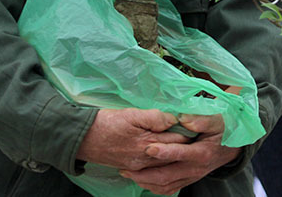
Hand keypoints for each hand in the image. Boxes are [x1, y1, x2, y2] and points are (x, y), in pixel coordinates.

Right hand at [76, 108, 193, 171]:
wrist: (83, 139)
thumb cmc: (106, 123)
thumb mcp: (131, 114)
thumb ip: (154, 117)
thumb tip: (173, 119)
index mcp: (147, 143)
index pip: (177, 138)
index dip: (188, 130)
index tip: (198, 125)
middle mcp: (145, 158)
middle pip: (173, 152)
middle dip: (184, 143)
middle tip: (197, 134)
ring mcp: (138, 166)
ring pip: (165, 162)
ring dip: (174, 153)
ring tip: (184, 144)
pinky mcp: (132, 168)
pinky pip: (153, 168)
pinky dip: (162, 161)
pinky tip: (167, 155)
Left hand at [120, 113, 240, 194]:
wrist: (232, 145)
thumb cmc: (223, 128)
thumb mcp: (216, 120)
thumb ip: (201, 119)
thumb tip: (183, 119)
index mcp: (202, 153)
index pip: (180, 154)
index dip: (164, 152)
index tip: (148, 147)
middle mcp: (195, 169)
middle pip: (167, 175)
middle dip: (145, 173)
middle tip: (126, 168)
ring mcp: (191, 177)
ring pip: (165, 185)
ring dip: (145, 182)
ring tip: (128, 174)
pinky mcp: (188, 180)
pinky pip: (169, 189)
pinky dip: (154, 188)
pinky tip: (142, 181)